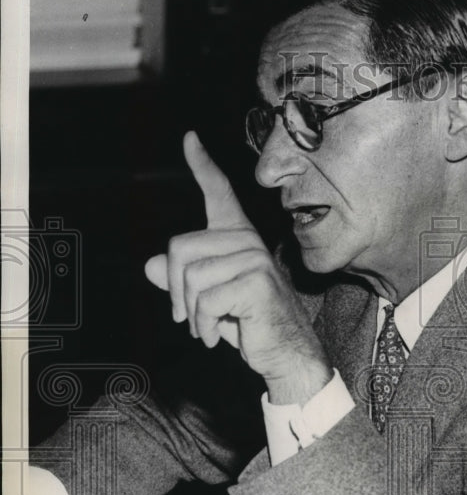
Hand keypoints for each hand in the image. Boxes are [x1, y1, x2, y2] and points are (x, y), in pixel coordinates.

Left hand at [145, 132, 331, 403]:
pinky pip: (205, 300)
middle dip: (176, 291)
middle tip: (188, 317)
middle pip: (179, 249)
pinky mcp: (256, 282)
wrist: (286, 356)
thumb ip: (182, 282)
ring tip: (208, 328)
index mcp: (238, 240)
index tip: (190, 138)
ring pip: (190, 278)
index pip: (219, 193)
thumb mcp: (209, 302)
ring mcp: (254, 260)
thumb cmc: (252, 326)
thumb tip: (151, 266)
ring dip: (192, 314)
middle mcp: (247, 242)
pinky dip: (204, 327)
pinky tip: (218, 337)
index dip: (203, 165)